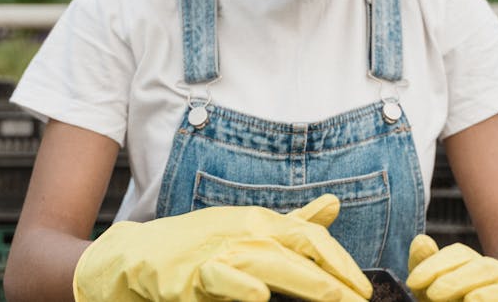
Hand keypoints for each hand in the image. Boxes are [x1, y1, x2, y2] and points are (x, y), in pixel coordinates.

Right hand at [73, 194, 371, 301]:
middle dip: (332, 278)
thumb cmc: (196, 245)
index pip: (309, 236)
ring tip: (333, 298)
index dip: (340, 261)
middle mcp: (240, 231)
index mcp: (258, 221)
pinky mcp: (186, 277)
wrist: (133, 257)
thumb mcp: (248, 229)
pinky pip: (217, 279)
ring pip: (265, 263)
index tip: (364, 289)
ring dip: (302, 281)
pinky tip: (259, 296)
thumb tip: (334, 205)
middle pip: (296, 249)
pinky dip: (238, 286)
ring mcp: (213, 252)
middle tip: (360, 301)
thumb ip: (292, 223)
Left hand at [406, 234, 497, 301]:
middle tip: (434, 294)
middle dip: (456, 280)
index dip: (435, 265)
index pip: (460, 256)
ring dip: (489, 292)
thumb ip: (428, 265)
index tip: (414, 282)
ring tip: (471, 300)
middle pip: (483, 268)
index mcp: (476, 268)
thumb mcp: (436, 290)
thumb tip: (422, 240)